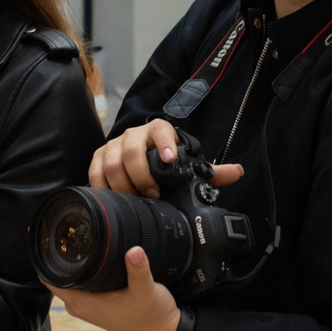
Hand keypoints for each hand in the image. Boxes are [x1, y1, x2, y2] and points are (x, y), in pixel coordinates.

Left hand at [49, 247, 184, 330]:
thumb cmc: (152, 315)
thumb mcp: (146, 290)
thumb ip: (138, 270)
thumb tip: (134, 250)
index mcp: (83, 304)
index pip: (50, 279)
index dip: (45, 258)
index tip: (46, 236)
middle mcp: (80, 305)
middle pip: (57, 276)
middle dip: (59, 254)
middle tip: (64, 229)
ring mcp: (87, 305)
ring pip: (70, 279)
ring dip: (71, 262)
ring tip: (77, 237)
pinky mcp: (97, 303)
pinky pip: (80, 283)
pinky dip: (83, 270)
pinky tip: (91, 255)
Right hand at [86, 119, 241, 196]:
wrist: (141, 156)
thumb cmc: (167, 163)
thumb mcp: (188, 165)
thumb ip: (212, 171)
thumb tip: (236, 172)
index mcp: (159, 132)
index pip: (161, 130)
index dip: (164, 143)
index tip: (170, 158)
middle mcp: (134, 135)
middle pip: (131, 151)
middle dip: (141, 175)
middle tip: (153, 194)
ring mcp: (113, 146)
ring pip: (111, 163)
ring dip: (124, 185)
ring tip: (137, 200)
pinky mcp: (98, 157)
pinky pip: (95, 172)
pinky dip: (103, 188)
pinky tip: (115, 200)